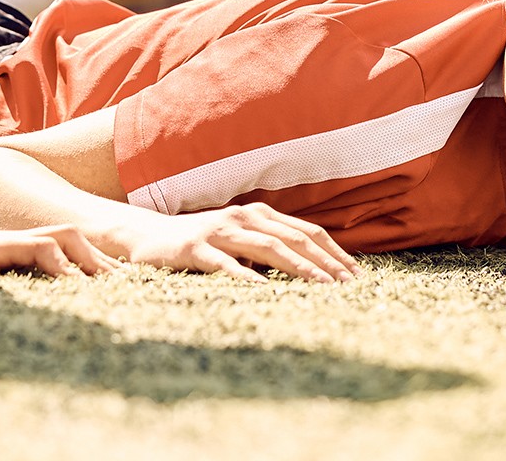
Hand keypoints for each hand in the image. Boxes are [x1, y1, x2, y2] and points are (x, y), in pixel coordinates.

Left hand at [0, 213, 116, 277]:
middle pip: (68, 238)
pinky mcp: (15, 252)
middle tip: (121, 284)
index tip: (85, 292)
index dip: (66, 268)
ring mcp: (17, 243)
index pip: (46, 248)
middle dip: (94, 258)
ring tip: (120, 281)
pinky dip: (81, 261)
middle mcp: (14, 239)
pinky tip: (91, 280)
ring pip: (67, 242)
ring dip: (92, 257)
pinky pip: (58, 252)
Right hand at [110, 201, 360, 283]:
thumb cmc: (203, 243)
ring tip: (323, 287)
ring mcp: (221, 230)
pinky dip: (248, 276)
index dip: (335, 251)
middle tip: (351, 285)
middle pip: (295, 238)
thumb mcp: (241, 241)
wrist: (148, 236)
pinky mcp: (196, 247)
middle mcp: (245, 217)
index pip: (308, 232)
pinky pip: (227, 264)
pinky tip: (266, 291)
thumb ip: (271, 249)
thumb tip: (314, 272)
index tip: (358, 275)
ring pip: (269, 248)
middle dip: (327, 262)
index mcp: (260, 214)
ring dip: (299, 268)